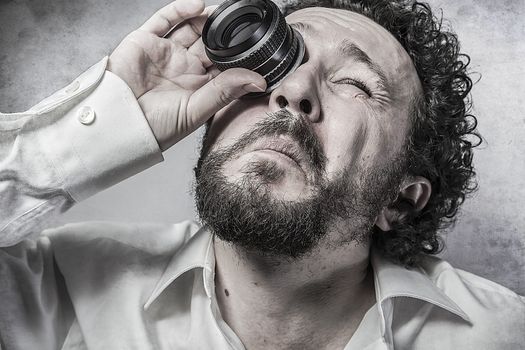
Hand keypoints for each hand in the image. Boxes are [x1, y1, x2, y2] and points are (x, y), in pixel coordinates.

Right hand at [107, 0, 265, 150]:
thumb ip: (225, 92)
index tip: (255, 45)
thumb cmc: (153, 127)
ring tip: (224, 13)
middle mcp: (183, 68)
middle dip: (224, 34)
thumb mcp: (195, 111)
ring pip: (190, 27)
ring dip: (207, 19)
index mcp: (198, 87)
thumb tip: (258, 80)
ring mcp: (165, 52)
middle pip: (209, 43)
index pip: (223, 65)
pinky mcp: (145, 40)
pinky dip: (181, 9)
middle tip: (241, 24)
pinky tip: (198, 7)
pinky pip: (165, 19)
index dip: (237, 55)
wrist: (116, 123)